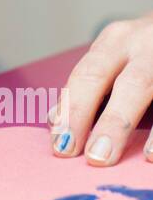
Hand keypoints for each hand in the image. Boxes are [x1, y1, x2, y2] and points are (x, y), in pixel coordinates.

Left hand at [51, 12, 152, 164]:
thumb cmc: (140, 52)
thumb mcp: (113, 57)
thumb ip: (89, 87)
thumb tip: (56, 121)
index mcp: (114, 41)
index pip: (88, 76)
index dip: (74, 113)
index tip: (61, 147)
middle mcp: (143, 44)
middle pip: (127, 84)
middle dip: (110, 123)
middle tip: (94, 158)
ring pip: (149, 88)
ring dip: (135, 125)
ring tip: (130, 157)